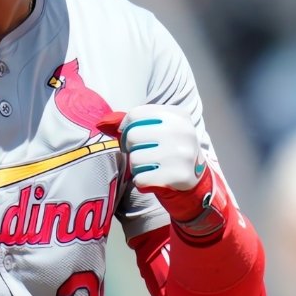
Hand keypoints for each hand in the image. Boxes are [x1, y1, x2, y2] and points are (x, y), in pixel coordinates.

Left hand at [102, 104, 228, 239]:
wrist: (194, 177)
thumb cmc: (168, 148)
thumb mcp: (156, 128)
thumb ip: (128, 123)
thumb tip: (101, 123)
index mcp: (178, 115)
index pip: (136, 114)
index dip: (127, 127)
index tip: (134, 137)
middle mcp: (183, 132)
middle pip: (133, 136)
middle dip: (132, 148)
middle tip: (144, 153)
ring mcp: (182, 154)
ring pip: (135, 159)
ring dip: (137, 166)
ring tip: (151, 166)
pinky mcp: (179, 176)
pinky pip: (141, 178)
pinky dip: (141, 181)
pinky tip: (153, 178)